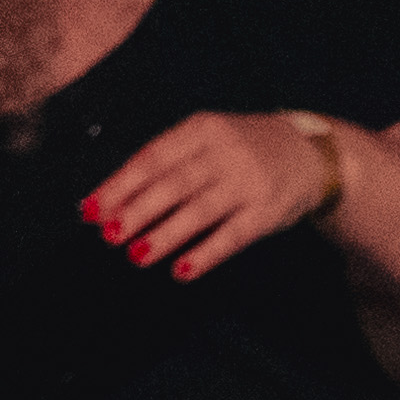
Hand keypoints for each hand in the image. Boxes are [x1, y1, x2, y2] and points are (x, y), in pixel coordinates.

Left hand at [79, 110, 330, 279]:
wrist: (309, 154)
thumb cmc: (241, 148)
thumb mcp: (206, 139)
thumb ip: (165, 162)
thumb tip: (111, 198)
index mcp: (201, 129)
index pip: (152, 157)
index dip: (119, 185)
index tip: (90, 209)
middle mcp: (224, 152)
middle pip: (173, 183)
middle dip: (137, 211)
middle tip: (108, 234)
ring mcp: (248, 182)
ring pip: (200, 211)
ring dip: (165, 235)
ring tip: (136, 255)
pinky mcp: (268, 212)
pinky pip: (233, 236)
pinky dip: (206, 255)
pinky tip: (181, 270)